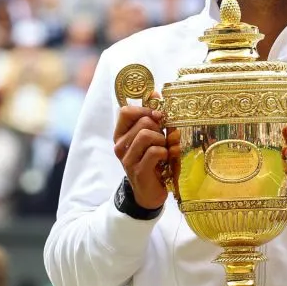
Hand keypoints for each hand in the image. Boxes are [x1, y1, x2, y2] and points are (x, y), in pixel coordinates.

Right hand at [113, 91, 167, 209]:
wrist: (149, 192)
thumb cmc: (153, 161)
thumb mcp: (153, 136)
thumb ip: (152, 117)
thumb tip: (155, 93)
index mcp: (121, 134)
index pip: (126, 111)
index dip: (146, 110)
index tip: (158, 117)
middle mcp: (120, 145)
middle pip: (143, 121)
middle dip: (160, 128)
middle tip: (164, 139)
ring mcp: (127, 158)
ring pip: (148, 135)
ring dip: (164, 141)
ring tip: (165, 149)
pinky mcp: (138, 170)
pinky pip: (156, 151)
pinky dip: (166, 153)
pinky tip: (166, 159)